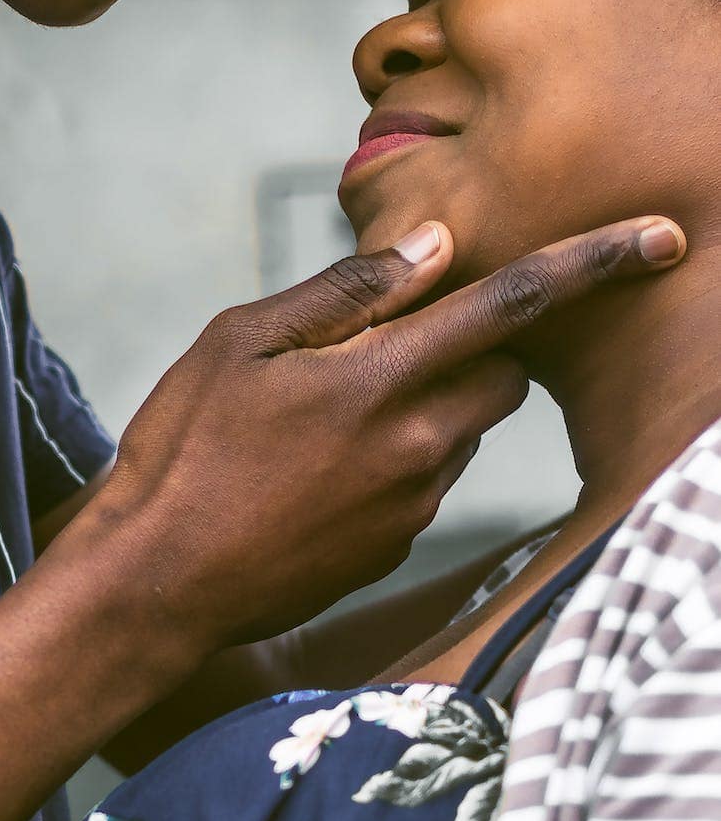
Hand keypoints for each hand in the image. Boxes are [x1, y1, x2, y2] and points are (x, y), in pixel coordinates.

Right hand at [98, 215, 683, 651]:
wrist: (157, 582)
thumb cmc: (184, 448)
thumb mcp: (242, 343)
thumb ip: (347, 295)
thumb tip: (434, 248)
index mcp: (382, 378)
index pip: (514, 305)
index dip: (595, 263)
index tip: (663, 237)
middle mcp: (418, 443)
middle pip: (508, 373)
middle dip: (481, 346)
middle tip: (395, 342)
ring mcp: (414, 503)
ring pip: (465, 428)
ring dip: (430, 402)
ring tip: (328, 416)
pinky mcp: (399, 545)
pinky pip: (430, 480)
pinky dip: (403, 455)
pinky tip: (321, 469)